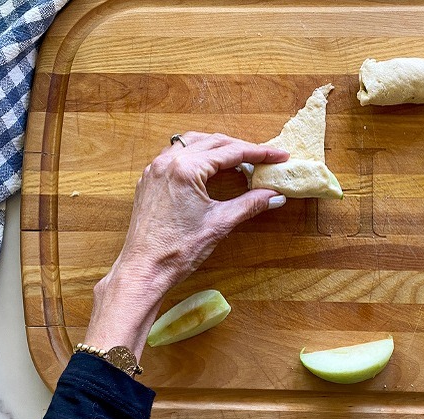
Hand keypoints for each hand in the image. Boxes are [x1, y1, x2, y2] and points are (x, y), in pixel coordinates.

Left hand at [83, 132, 288, 358]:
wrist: (143, 270)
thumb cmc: (177, 251)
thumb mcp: (220, 224)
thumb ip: (250, 204)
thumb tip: (275, 195)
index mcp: (186, 169)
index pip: (231, 152)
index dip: (260, 153)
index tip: (280, 156)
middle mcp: (167, 162)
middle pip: (213, 142)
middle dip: (241, 148)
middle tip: (264, 158)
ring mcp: (155, 170)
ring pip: (192, 144)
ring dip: (217, 147)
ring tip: (239, 158)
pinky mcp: (149, 181)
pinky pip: (175, 155)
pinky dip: (197, 155)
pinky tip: (209, 168)